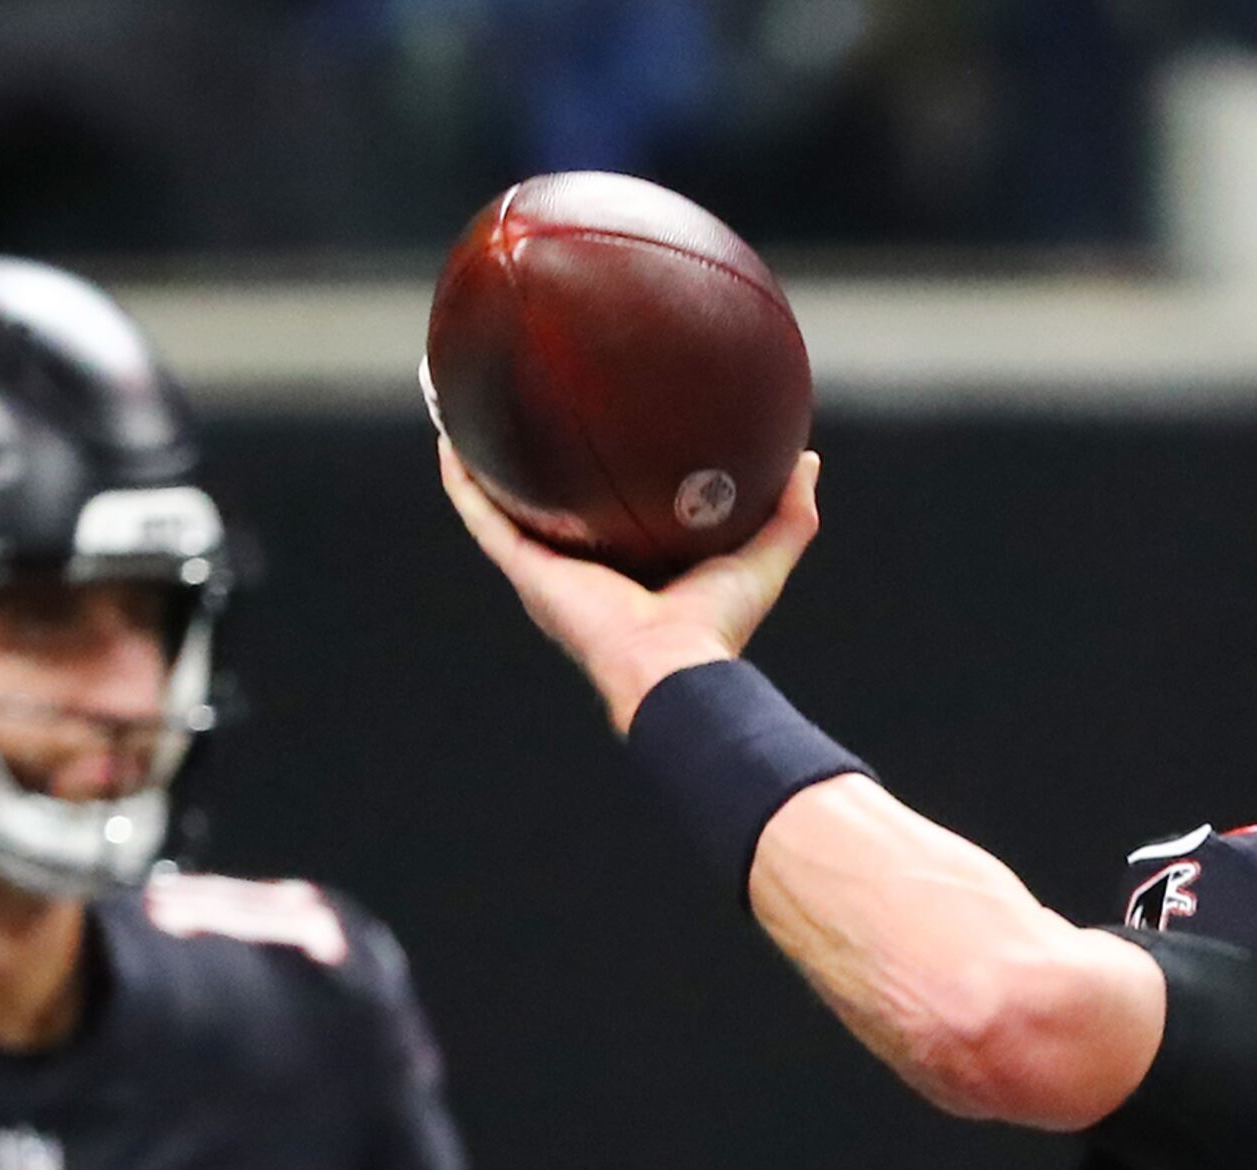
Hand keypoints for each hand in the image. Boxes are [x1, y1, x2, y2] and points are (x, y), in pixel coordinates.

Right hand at [437, 439, 821, 730]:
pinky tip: (449, 440)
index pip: (605, 521)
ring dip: (478, 467)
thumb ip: (789, 512)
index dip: (596, 485)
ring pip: (500, 510)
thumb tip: (807, 459)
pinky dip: (463, 483)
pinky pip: (484, 518)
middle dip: (529, 472)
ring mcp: (546, 572)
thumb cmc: (718, 629)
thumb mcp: (764, 557)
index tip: (595, 441)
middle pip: (545, 512)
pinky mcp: (527, 570)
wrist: (675, 667)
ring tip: (463, 416)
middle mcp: (578, 571)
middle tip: (519, 416)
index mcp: (626, 571)